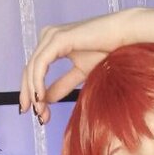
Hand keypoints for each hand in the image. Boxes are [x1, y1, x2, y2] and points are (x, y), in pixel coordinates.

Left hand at [19, 10, 134, 122]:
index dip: (32, 93)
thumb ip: (63, 84)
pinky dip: (38, 82)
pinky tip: (41, 97)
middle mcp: (48, 37)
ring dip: (34, 93)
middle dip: (31, 96)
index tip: (39, 114)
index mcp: (52, 44)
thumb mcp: (81, 73)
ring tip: (41, 112)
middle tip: (39, 118)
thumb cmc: (108, 50)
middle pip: (29, 70)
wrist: (124, 37)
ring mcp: (52, 36)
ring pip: (32, 68)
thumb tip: (46, 99)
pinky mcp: (58, 38)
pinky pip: (41, 64)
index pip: (34, 70)